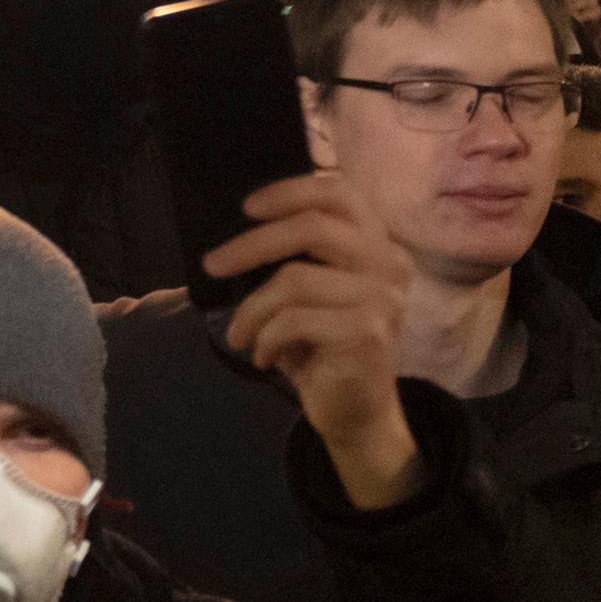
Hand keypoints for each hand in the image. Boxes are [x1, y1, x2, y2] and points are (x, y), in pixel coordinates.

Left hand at [206, 174, 423, 510]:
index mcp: (377, 244)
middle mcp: (388, 264)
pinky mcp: (368, 332)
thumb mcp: (308, 291)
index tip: (246, 208)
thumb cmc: (321, 344)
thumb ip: (294, 255)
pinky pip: (294, 320)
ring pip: (293, 280)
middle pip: (311, 227)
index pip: (338, 193)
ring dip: (251, 311)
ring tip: (239, 335)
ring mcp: (383, 297)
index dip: (289, 191)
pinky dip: (265, 338)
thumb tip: (234, 234)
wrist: (355, 410)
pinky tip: (263, 357)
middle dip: (250, 245)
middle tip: (212, 266)